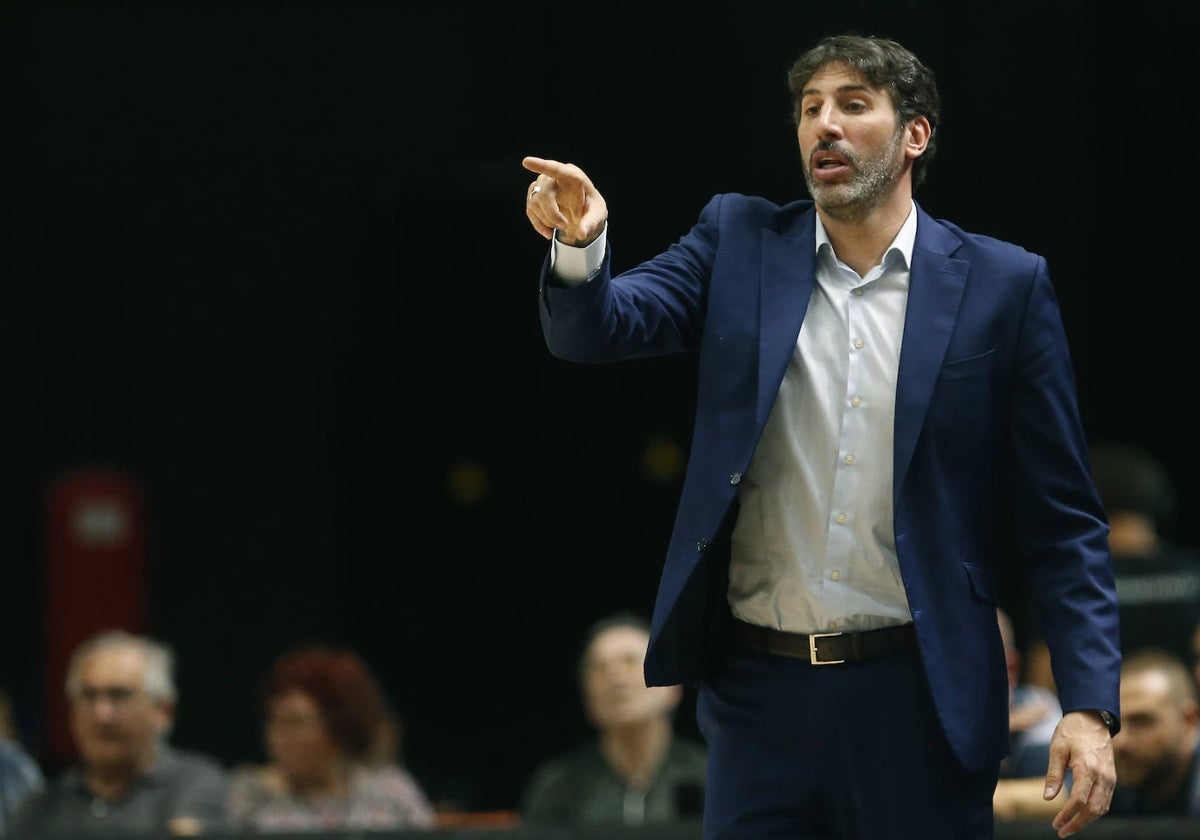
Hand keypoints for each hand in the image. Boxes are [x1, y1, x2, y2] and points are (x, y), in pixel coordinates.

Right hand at [522, 156, 607, 245]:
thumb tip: (582, 234)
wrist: (583, 213)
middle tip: (565, 226)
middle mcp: (555, 178)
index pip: (556, 169)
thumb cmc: (591, 208)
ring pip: (535, 204)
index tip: (526, 161)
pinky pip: (531, 211)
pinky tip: (549, 232)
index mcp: (573, 176)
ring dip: (548, 220)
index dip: (541, 166)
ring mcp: (542, 186)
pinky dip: (539, 225)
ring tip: (563, 225)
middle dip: (552, 214)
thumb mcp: (597, 215)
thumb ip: (590, 223)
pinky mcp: (534, 197)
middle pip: (544, 193)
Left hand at [1044, 711, 1115, 836]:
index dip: (1067, 815)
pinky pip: (1106, 800)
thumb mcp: (1057, 749)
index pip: (1079, 800)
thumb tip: (1048, 798)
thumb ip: (1053, 775)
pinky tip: (1082, 815)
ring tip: (1069, 826)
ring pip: (1102, 808)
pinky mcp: (1112, 778)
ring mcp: (1111, 778)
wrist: (1093, 718)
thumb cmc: (1071, 731)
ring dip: (1087, 820)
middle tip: (1061, 831)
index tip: (1055, 824)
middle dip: (1078, 823)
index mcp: (1088, 768)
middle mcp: (1103, 776)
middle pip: (1094, 809)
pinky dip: (1095, 811)